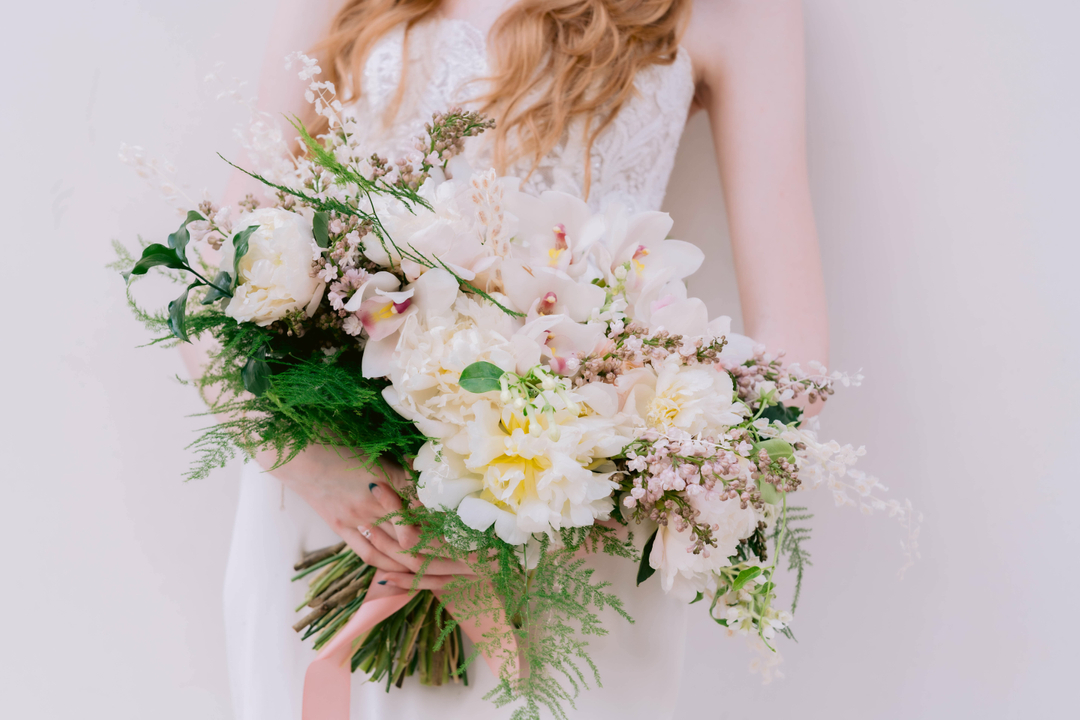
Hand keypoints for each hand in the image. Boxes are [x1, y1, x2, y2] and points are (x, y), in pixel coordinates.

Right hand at [257, 445, 472, 575]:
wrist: (293, 450)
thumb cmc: (334, 438)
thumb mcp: (374, 448)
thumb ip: (402, 468)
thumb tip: (429, 478)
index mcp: (384, 478)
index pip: (425, 507)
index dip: (448, 524)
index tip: (471, 535)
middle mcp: (372, 502)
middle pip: (414, 536)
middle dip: (443, 554)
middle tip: (470, 566)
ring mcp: (354, 517)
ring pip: (393, 551)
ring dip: (419, 567)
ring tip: (445, 575)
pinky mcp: (340, 526)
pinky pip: (367, 553)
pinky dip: (388, 567)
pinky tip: (404, 574)